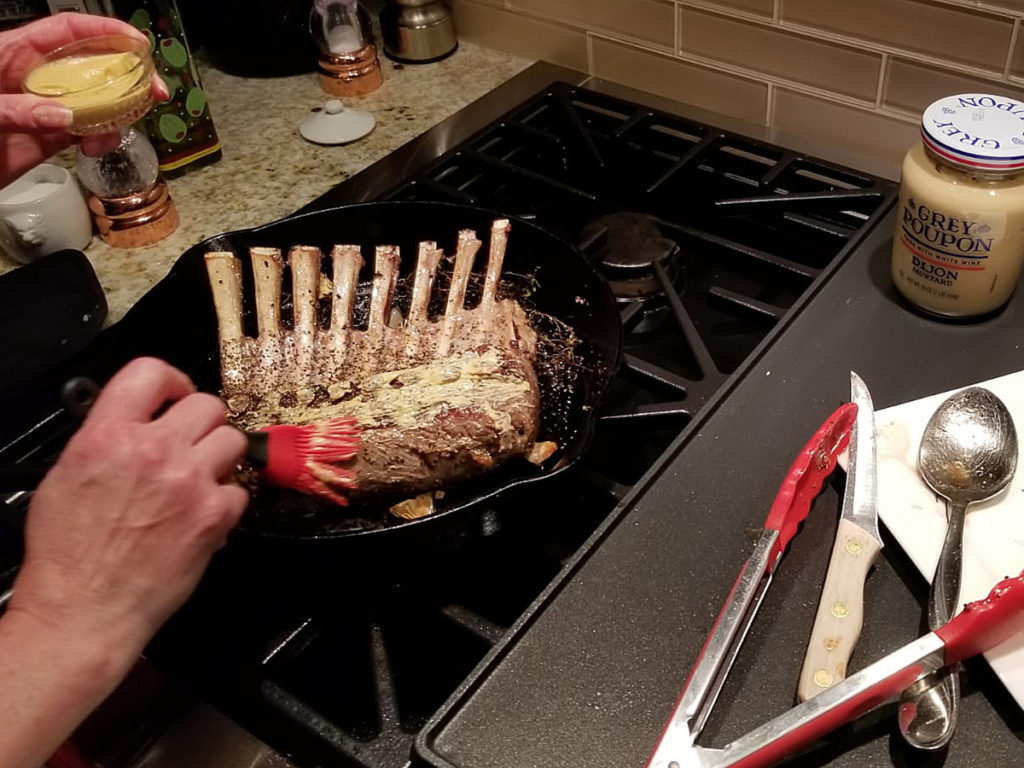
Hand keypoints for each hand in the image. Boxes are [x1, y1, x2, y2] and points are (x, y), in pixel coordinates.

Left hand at [0, 14, 169, 187]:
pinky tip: (95, 145)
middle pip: (89, 64)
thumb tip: (61, 115)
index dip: (103, 31)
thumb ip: (16, 110)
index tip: (135, 42)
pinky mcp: (48, 138)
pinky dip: (100, 138)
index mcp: (12, 54)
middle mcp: (33, 78)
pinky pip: (86, 130)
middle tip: (152, 92)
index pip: (65, 31)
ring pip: (94, 101)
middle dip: (125, 76)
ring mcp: (43, 108)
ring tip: (114, 130)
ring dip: (115, 114)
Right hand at [8, 357, 247, 653]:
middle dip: (201, 422)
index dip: (172, 380)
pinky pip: (240, 489)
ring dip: (219, 456)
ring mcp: (189, 481)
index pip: (151, 372)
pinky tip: (203, 514)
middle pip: (207, 404)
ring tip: (199, 477)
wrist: (84, 610)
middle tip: (192, 442)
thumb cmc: (68, 555)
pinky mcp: (213, 515)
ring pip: (232, 439)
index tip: (177, 394)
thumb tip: (133, 423)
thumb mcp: (66, 477)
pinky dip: (227, 501)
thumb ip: (104, 439)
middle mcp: (152, 451)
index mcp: (108, 436)